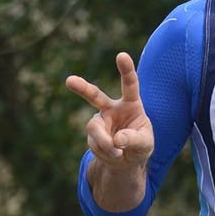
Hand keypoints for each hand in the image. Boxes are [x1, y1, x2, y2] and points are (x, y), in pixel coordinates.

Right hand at [65, 51, 154, 169]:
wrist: (126, 161)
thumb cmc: (140, 146)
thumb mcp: (145, 144)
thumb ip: (134, 140)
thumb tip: (116, 140)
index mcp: (131, 103)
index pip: (129, 84)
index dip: (126, 70)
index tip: (121, 55)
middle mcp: (112, 108)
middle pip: (95, 95)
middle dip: (82, 88)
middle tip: (69, 81)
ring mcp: (99, 120)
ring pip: (95, 128)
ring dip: (105, 143)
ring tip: (118, 154)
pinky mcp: (92, 134)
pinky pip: (95, 143)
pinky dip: (106, 153)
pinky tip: (114, 155)